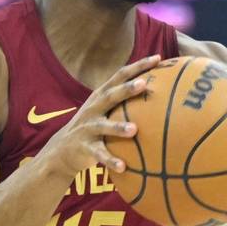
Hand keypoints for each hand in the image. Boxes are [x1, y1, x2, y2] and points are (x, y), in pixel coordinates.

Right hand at [38, 54, 162, 177]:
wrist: (62, 149)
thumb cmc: (94, 126)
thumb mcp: (106, 109)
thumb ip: (127, 100)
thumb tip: (164, 93)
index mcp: (102, 96)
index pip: (120, 75)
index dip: (138, 66)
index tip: (158, 58)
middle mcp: (94, 108)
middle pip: (111, 95)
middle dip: (126, 89)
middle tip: (144, 84)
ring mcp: (88, 127)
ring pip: (104, 126)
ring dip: (118, 128)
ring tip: (134, 130)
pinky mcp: (85, 146)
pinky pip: (99, 154)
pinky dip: (110, 160)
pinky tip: (123, 166)